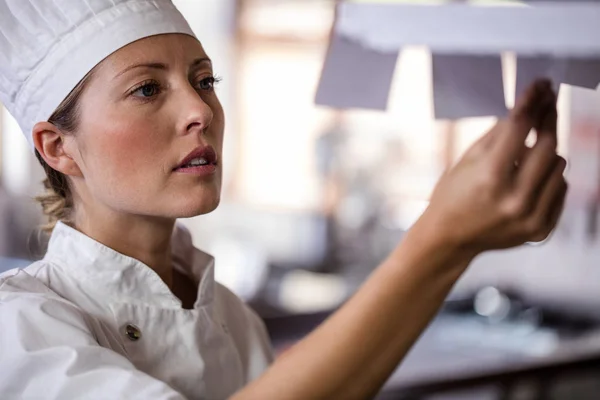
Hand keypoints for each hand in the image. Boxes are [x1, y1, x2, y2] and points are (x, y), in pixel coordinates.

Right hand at [419, 79, 567, 254]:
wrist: (449, 239)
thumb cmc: (452, 196)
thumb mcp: (466, 160)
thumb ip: (499, 134)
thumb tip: (528, 106)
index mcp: (489, 177)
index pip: (519, 128)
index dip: (531, 101)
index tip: (541, 85)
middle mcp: (514, 199)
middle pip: (548, 145)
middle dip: (548, 120)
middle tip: (547, 104)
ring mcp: (530, 217)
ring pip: (560, 166)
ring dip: (547, 153)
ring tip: (525, 158)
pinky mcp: (540, 229)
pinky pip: (562, 189)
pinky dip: (550, 178)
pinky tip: (529, 180)